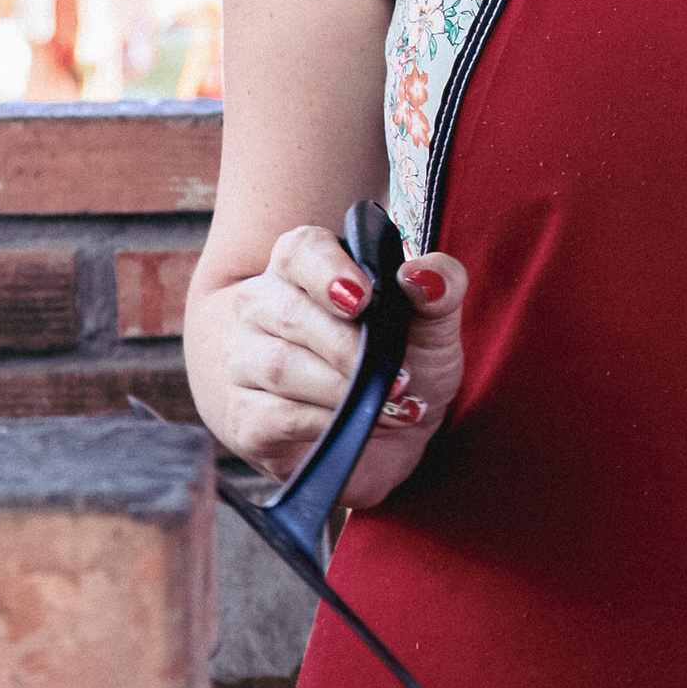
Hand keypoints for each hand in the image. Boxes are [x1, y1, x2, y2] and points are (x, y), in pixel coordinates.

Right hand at [217, 224, 468, 507]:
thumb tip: (421, 277)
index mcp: (306, 268)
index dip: (328, 271)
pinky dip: (323, 423)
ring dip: (341, 390)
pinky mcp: (245, 416)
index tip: (363, 300)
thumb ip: (442, 287)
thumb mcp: (435, 325)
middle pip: (290, 314)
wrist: (385, 437)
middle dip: (349, 348)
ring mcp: (244, 360)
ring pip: (280, 367)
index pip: (300, 250)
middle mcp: (263, 306)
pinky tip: (352, 428)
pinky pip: (275, 416)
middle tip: (398, 377)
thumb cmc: (402, 363)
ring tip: (388, 406)